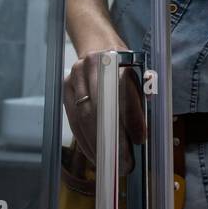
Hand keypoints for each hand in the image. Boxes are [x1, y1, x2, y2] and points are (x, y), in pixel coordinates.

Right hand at [63, 52, 147, 174]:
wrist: (99, 45)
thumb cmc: (125, 67)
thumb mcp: (140, 76)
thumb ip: (142, 100)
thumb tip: (141, 136)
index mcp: (119, 60)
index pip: (124, 92)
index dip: (132, 118)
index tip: (140, 140)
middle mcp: (95, 66)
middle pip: (101, 108)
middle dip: (112, 140)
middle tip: (124, 163)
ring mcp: (77, 76)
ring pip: (84, 116)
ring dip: (97, 144)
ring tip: (109, 164)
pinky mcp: (66, 87)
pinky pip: (73, 119)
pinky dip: (84, 140)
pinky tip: (94, 154)